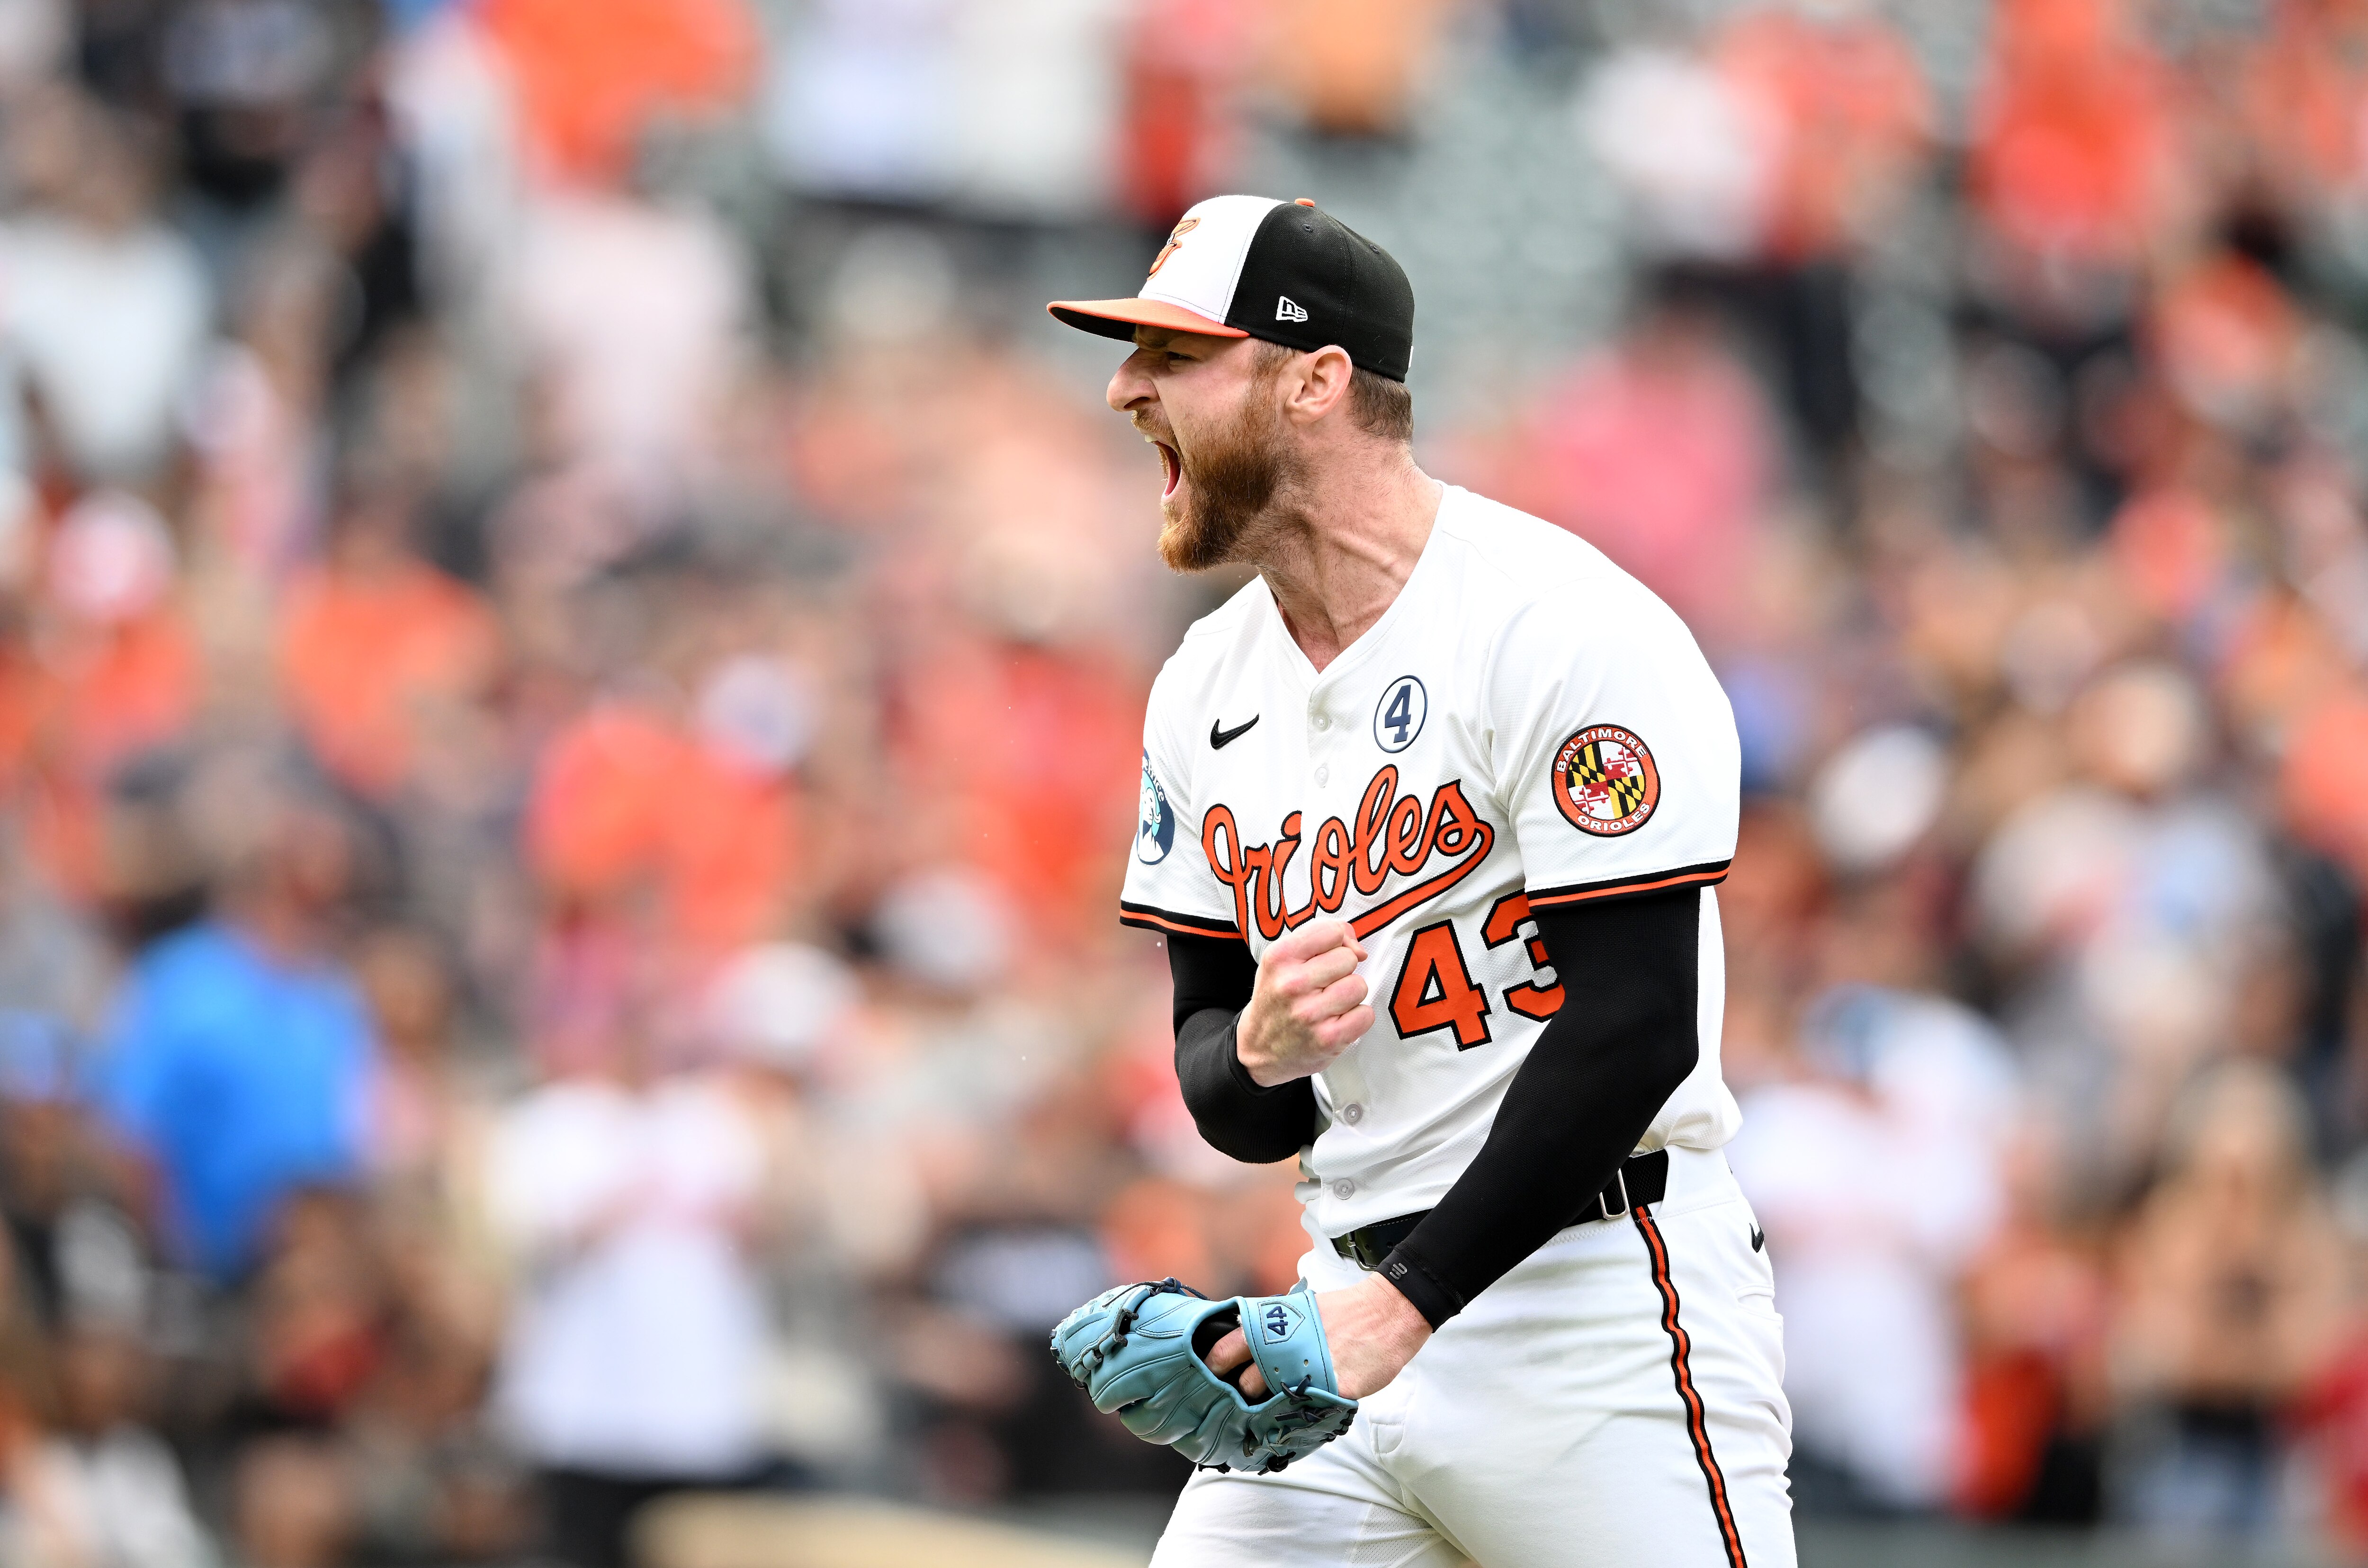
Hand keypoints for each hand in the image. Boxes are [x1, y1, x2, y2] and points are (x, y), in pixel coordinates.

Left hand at [1204, 1274, 1431, 1400]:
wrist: (1387, 1312)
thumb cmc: (1342, 1312)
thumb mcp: (1298, 1310)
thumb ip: (1271, 1331)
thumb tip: (1246, 1350)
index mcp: (1272, 1324)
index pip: (1226, 1350)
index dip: (1214, 1370)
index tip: (1207, 1382)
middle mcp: (1284, 1346)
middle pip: (1247, 1385)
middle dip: (1248, 1396)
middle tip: (1255, 1399)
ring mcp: (1308, 1369)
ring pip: (1276, 1402)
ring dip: (1277, 1407)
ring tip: (1287, 1403)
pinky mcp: (1333, 1388)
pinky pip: (1311, 1410)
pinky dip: (1310, 1411)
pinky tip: (1314, 1405)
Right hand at [1237, 919, 1371, 1086]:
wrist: (1258, 1048)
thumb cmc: (1277, 997)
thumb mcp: (1283, 959)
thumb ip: (1320, 938)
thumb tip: (1360, 950)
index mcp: (1279, 957)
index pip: (1332, 932)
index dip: (1337, 943)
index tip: (1326, 957)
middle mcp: (1292, 984)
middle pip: (1348, 958)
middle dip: (1341, 970)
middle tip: (1322, 986)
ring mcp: (1310, 1014)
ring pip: (1359, 986)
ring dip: (1349, 995)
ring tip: (1329, 1004)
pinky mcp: (1327, 1039)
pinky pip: (1365, 1014)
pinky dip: (1356, 1018)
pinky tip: (1337, 1021)